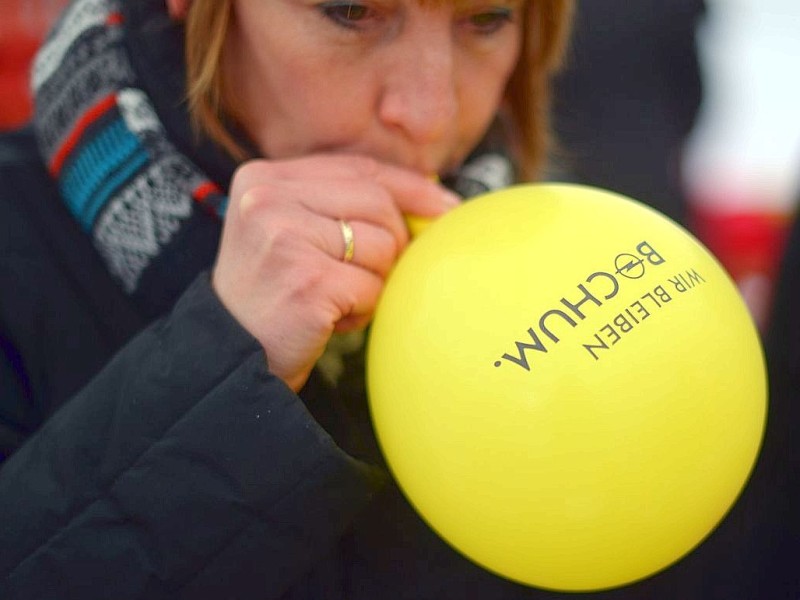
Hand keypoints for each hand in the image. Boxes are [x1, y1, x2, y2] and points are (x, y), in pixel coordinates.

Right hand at [212, 154, 459, 390]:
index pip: (358, 168)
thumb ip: (343, 205)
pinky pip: (372, 287)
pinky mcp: (306, 281)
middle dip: (391, 244)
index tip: (445, 205)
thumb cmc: (273, 295)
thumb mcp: (294, 232)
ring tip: (338, 299)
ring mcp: (284, 237)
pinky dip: (363, 310)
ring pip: (382, 245)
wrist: (230, 353)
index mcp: (264, 178)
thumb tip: (432, 198)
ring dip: (374, 281)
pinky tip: (332, 319)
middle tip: (367, 275)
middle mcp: (268, 199)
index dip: (409, 186)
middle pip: (378, 203)